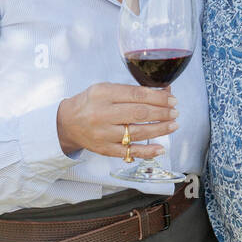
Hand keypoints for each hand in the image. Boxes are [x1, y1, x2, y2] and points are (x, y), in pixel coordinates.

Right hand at [57, 83, 178, 158]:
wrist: (66, 123)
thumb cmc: (90, 103)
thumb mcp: (105, 89)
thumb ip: (130, 91)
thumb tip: (161, 92)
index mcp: (103, 94)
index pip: (136, 94)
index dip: (158, 97)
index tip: (171, 98)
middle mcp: (102, 114)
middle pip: (139, 114)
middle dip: (162, 113)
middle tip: (175, 111)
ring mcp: (104, 134)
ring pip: (137, 133)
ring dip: (159, 130)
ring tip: (173, 125)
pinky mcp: (105, 149)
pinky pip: (129, 152)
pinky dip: (147, 151)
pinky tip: (161, 148)